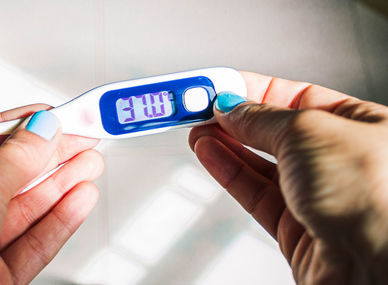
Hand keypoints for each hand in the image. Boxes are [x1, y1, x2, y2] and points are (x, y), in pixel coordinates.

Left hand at [0, 104, 103, 283]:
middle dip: (52, 154)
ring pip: (28, 209)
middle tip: (84, 137)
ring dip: (64, 184)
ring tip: (91, 163)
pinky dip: (62, 219)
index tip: (59, 116)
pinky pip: (36, 243)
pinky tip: (80, 197)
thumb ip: (14, 157)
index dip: (25, 126)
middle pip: (12, 175)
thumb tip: (43, 128)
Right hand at [190, 72, 387, 283]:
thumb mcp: (310, 131)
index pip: (293, 96)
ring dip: (223, 142)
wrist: (376, 265)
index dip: (251, 89)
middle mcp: (336, 160)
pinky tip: (208, 152)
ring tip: (195, 127)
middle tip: (196, 104)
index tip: (217, 84)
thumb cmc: (375, 194)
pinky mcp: (293, 227)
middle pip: (271, 130)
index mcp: (358, 125)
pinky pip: (253, 191)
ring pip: (258, 162)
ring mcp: (314, 195)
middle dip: (231, 116)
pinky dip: (227, 170)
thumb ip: (263, 118)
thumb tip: (231, 108)